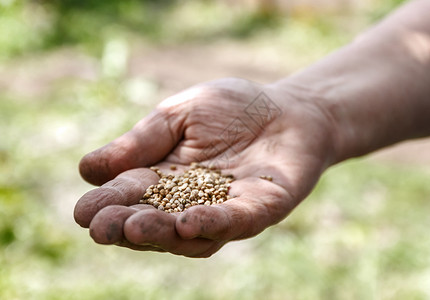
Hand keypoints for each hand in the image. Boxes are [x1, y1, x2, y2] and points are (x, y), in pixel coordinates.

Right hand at [74, 77, 335, 256]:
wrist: (287, 109)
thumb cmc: (231, 110)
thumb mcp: (178, 115)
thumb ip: (141, 142)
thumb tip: (87, 169)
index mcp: (166, 178)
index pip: (131, 195)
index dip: (107, 205)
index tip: (82, 213)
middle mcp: (191, 203)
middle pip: (154, 222)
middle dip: (127, 226)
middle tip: (100, 228)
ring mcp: (225, 211)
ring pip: (189, 232)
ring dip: (161, 232)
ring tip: (134, 227)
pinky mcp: (260, 210)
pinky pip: (234, 222)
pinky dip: (210, 224)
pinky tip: (186, 223)